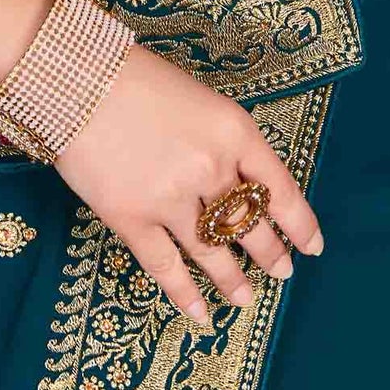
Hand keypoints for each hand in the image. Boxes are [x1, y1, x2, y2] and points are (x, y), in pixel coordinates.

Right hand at [53, 39, 323, 325]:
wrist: (77, 75)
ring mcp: (171, 198)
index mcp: (234, 131)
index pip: (281, 188)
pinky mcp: (131, 218)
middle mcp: (211, 168)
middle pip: (250, 224)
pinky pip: (166, 267)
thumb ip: (221, 142)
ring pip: (213, 252)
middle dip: (270, 253)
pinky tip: (201, 314)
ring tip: (246, 299)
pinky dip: (186, 294)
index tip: (312, 246)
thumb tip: (235, 185)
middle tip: (282, 272)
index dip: (300, 223)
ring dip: (233, 279)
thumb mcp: (199, 100)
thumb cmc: (137, 78)